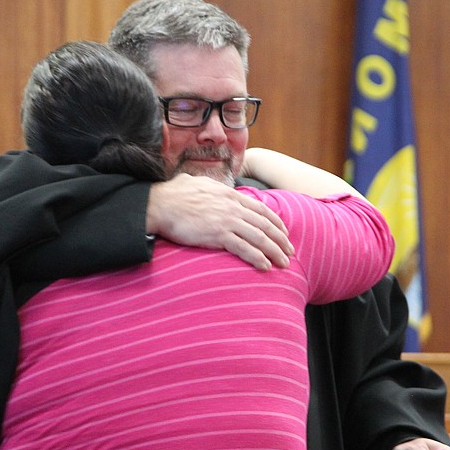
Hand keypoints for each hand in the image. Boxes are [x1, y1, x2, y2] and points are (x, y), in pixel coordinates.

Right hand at [146, 174, 294, 269]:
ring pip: (259, 237)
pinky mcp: (218, 234)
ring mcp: (227, 220)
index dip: (275, 221)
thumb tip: (212, 186)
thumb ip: (211, 187)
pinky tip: (265, 266)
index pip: (260, 208)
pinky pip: (244, 248)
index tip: (283, 232)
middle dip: (281, 239)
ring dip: (274, 251)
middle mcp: (233, 207)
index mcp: (230, 194)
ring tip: (283, 263)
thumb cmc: (174, 194)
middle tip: (290, 251)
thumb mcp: (198, 183)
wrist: (160, 204)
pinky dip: (257, 258)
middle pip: (265, 224)